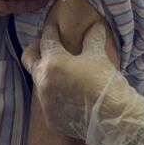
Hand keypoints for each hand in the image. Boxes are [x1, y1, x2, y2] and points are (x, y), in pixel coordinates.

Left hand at [22, 22, 143, 144]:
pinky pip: (47, 101)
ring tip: (61, 71)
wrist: (114, 118)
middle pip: (29, 59)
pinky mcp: (50, 118)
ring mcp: (44, 102)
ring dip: (47, 73)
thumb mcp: (98, 56)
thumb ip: (92, 38)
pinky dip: (55, 94)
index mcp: (53, 62)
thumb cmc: (105, 83)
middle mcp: (43, 82)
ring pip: (38, 81)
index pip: (47, 40)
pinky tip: (68, 93)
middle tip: (47, 47)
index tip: (53, 26)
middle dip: (36, 50)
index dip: (51, 30)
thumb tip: (95, 26)